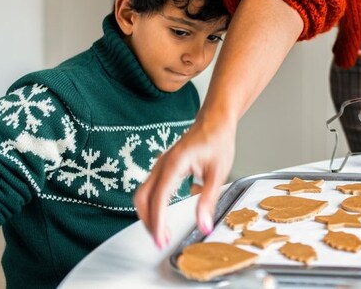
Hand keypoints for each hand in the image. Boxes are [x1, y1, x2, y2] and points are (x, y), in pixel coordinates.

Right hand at [133, 117, 236, 248]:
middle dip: (148, 222)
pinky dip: (151, 205)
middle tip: (161, 240)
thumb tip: (204, 225)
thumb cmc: (218, 140)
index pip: (158, 198)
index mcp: (174, 164)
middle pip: (142, 198)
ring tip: (162, 232)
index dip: (157, 222)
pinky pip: (149, 189)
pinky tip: (162, 216)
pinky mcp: (163, 167)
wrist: (215, 120)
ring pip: (142, 194)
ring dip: (148, 215)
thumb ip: (208, 200)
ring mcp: (160, 165)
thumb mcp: (218, 173)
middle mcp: (162, 164)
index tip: (161, 239)